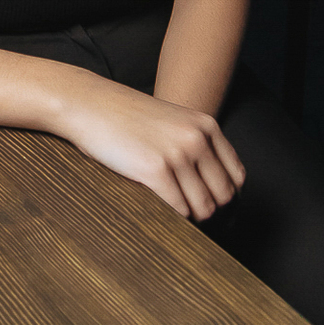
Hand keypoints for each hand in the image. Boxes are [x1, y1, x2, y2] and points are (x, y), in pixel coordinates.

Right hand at [50, 76, 245, 219]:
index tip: (210, 207)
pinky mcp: (154, 169)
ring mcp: (177, 153)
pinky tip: (159, 212)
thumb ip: (194, 144)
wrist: (87, 104)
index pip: (236, 177)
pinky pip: (179, 210)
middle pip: (223, 196)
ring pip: (204, 208)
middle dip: (209, 212)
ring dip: (191, 220)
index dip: (226, 198)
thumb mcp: (171, 121)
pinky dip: (173, 219)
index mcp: (206, 126)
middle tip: (190, 218)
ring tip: (173, 218)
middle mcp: (197, 138)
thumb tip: (212, 189)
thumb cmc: (123, 117)